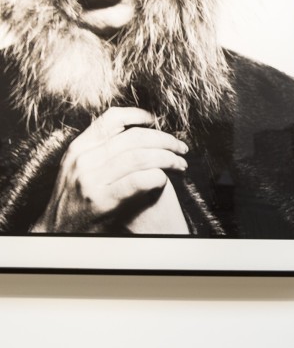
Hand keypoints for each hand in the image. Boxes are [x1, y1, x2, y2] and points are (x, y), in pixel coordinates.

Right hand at [30, 107, 189, 233]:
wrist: (58, 232)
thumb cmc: (76, 201)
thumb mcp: (78, 168)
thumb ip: (100, 152)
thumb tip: (133, 134)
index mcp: (79, 148)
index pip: (112, 120)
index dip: (139, 115)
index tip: (157, 121)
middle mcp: (84, 160)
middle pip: (134, 137)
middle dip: (165, 140)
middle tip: (181, 148)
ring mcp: (91, 180)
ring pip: (141, 157)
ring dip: (168, 159)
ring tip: (181, 165)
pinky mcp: (103, 200)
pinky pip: (139, 180)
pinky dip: (158, 176)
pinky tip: (166, 180)